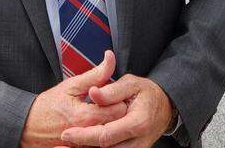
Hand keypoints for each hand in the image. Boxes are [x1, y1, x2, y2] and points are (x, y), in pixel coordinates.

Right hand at [20, 51, 127, 147]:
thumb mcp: (71, 85)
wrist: (26, 126)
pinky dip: (101, 134)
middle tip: (109, 103)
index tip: (113, 93)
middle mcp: (88, 134)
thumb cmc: (48, 105)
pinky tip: (96, 125)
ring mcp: (85, 145)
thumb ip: (95, 74)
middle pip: (118, 123)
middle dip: (117, 111)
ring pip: (111, 135)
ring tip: (102, 114)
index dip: (119, 98)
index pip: (120, 109)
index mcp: (86, 116)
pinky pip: (100, 143)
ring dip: (110, 123)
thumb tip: (110, 57)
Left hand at [58, 75, 174, 147]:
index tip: (66, 134)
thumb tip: (94, 94)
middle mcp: (139, 142)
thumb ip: (112, 90)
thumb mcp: (131, 83)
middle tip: (60, 146)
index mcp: (138, 122)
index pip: (107, 135)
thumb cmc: (146, 93)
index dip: (85, 136)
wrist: (164, 106)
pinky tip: (81, 147)